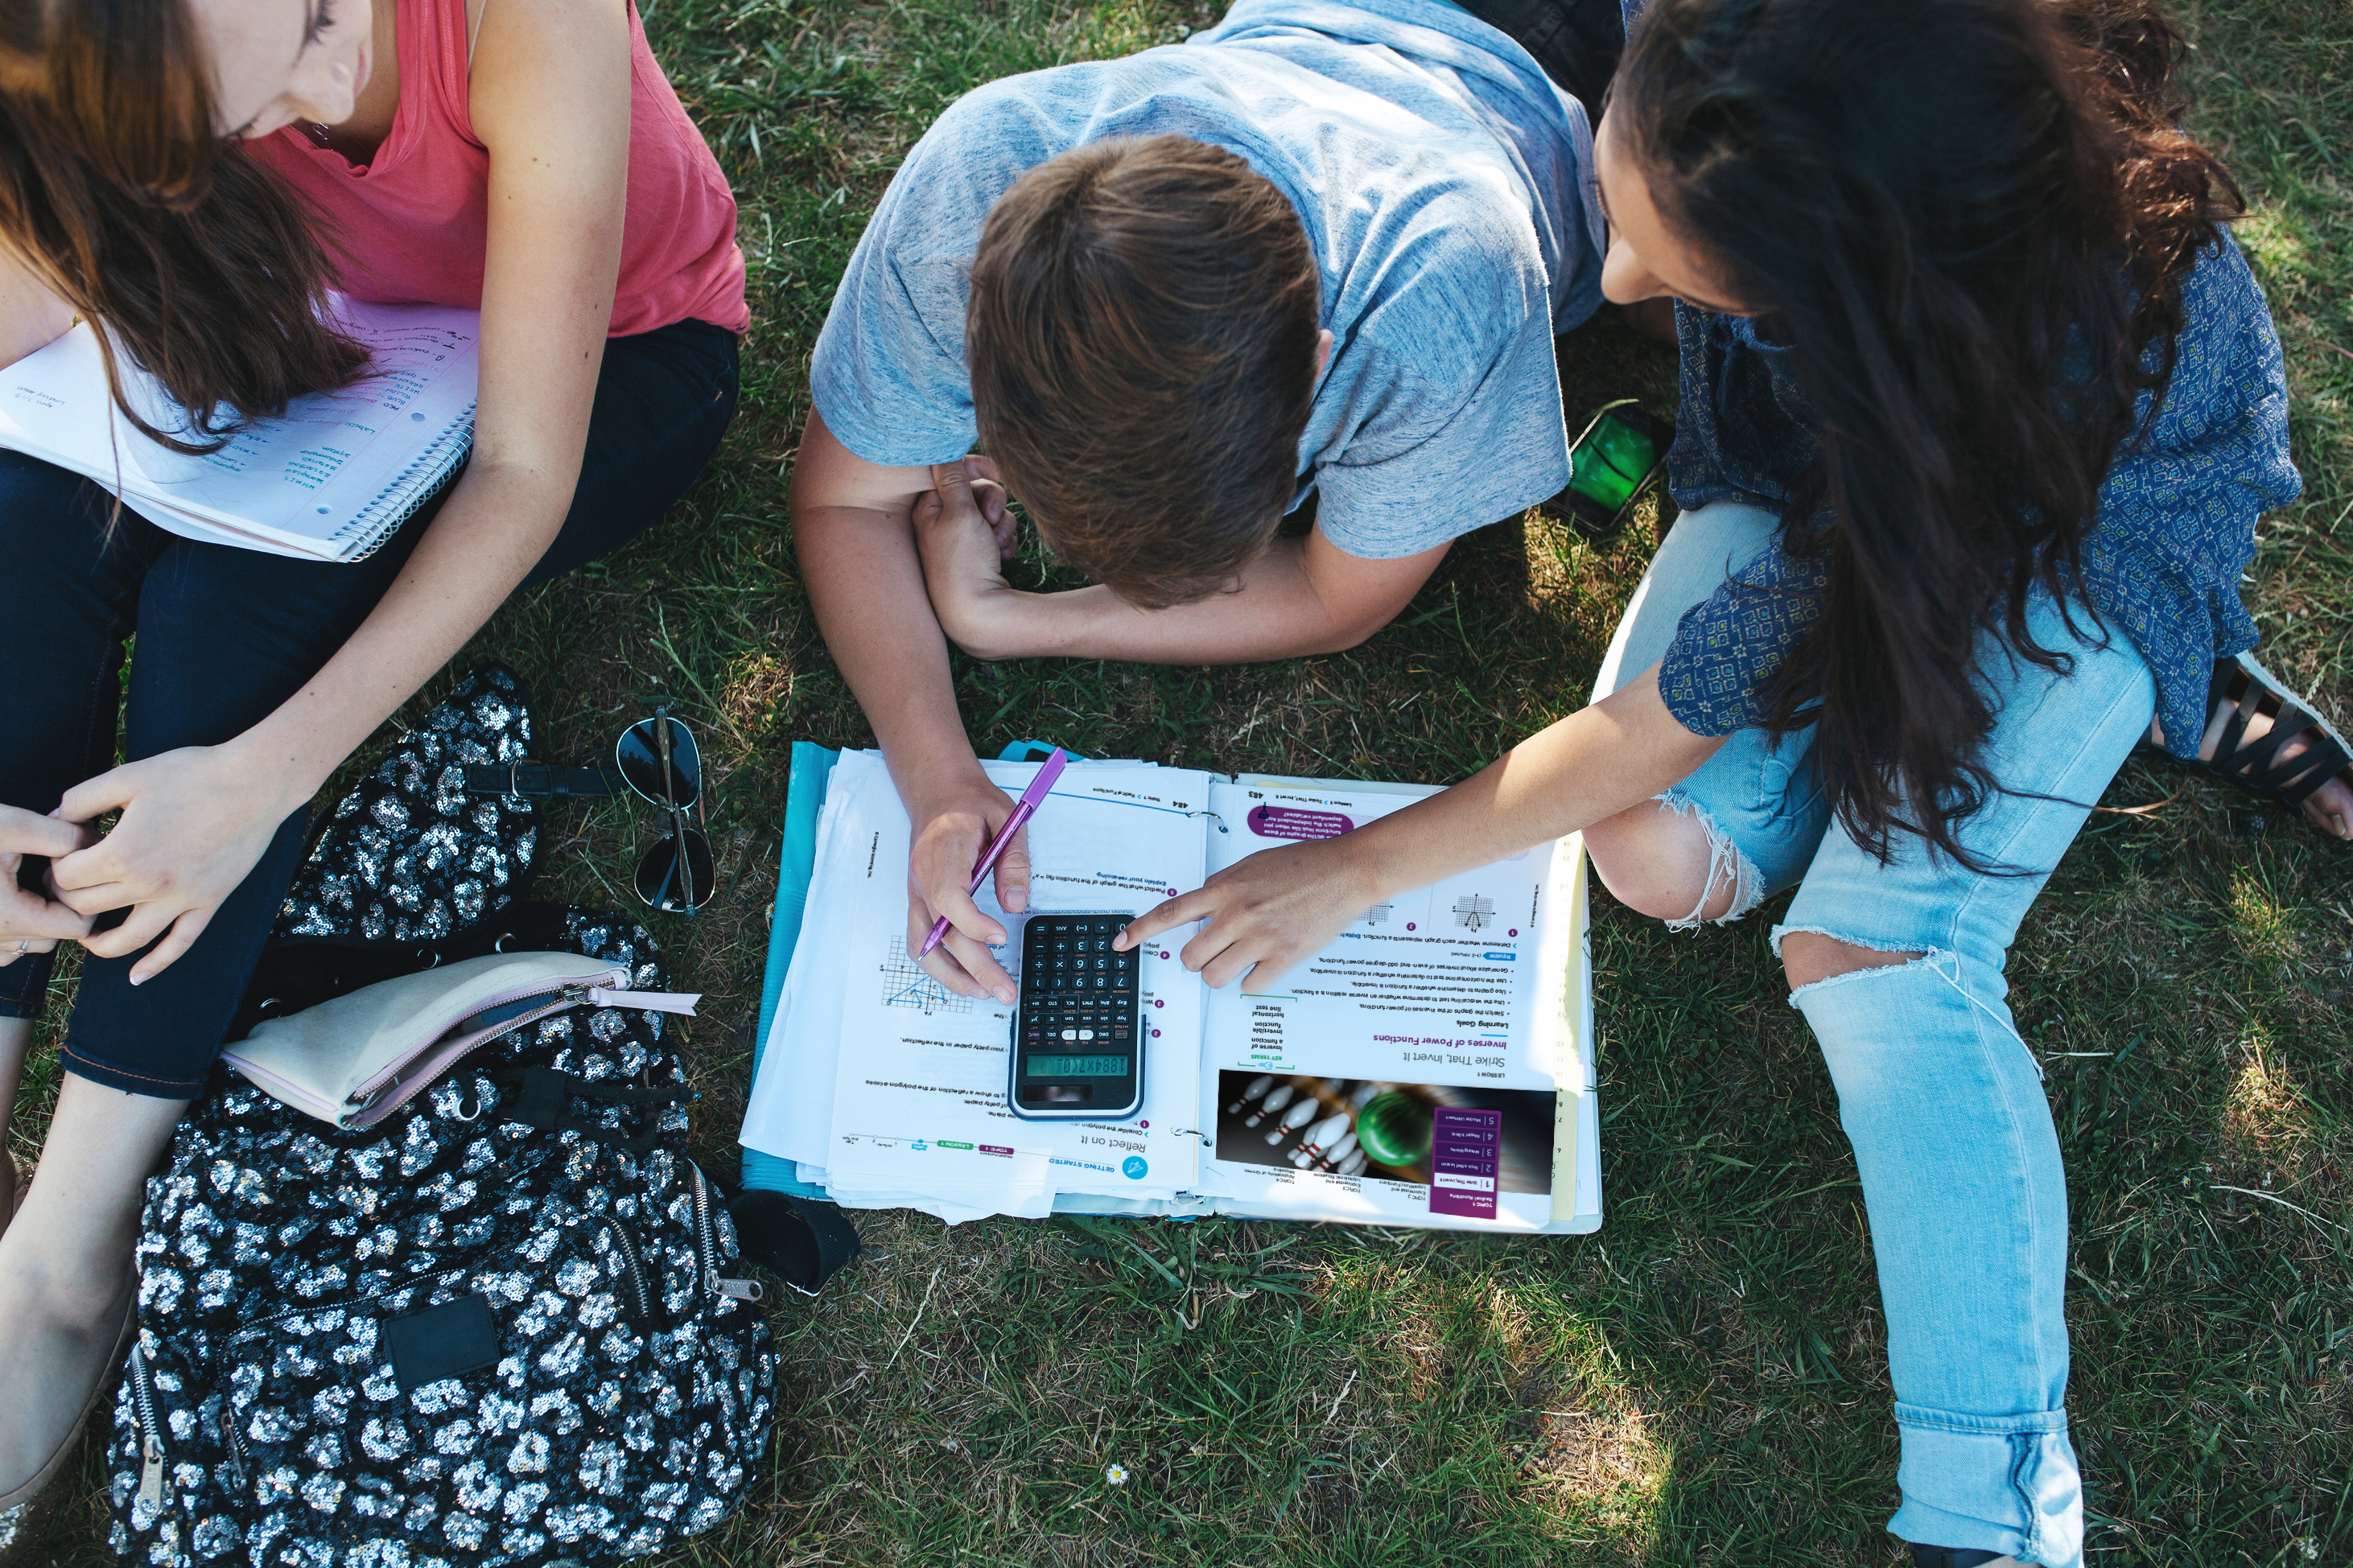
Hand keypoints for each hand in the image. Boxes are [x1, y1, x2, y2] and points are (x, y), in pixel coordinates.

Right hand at [0, 805, 96, 966]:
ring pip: (25, 945)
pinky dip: (7, 928)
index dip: (79, 897)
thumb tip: (93, 841)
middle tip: (41, 874)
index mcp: (7, 918)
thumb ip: (56, 835)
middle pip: (53, 938)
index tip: (60, 870)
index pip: (77, 927)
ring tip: (18, 884)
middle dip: (57, 908)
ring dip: (32, 920)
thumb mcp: (6, 826)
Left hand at [50, 742, 303, 983]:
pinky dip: (155, 965)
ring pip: (125, 939)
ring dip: (97, 943)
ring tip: (87, 937)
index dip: (57, 866)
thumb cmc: (193, 773)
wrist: (255, 783)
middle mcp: (147, 884)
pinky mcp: (208, 903)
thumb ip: (82, 798)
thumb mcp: (128, 776)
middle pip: (87, 907)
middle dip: (69, 896)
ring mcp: (180, 899)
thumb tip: (55, 819)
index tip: (66, 854)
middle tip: (72, 883)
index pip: (66, 876)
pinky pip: (179, 944)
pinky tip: (137, 977)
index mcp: (123, 853)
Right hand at [905, 766, 1029, 1004]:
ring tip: (984, 993)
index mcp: (942, 852)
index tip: (1001, 937)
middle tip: (1006, 991)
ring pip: (923, 946)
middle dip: (976, 967)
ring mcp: (916, 893)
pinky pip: (921, 941)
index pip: (949, 897)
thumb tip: (1017, 904)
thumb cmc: (969, 803)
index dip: (973, 923)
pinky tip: (964, 978)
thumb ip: (1013, 860)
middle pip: (943, 933)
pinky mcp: (918, 903)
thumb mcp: (1005, 817)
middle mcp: (922, 878)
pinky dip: (939, 965)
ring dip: (952, 976)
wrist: (937, 791)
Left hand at [913, 456, 1026, 659]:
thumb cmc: (963, 564)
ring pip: (988, 512)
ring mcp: (958, 540)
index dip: (975, 468)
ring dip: (1000, 523)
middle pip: (973, 490)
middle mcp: (939, 522)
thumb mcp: (959, 513)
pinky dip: (1002, 539)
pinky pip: (995, 533)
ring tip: (997, 543)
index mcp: (928, 508)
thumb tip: (940, 447)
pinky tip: (1002, 555)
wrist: (978, 615)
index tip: (995, 472)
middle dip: (991, 500)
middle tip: (991, 518)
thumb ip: (954, 479)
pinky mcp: (975, 555)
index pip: (951, 471)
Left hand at [1115, 835, 1378, 990]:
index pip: (1171, 912)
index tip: (1120, 944)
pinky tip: (1265, 964)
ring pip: (1214, 977)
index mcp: (1226, 888)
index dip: (1141, 931)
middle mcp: (1238, 913)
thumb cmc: (1304, 864)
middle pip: (1190, 957)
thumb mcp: (1253, 864)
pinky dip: (1253, 980)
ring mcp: (1261, 937)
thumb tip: (1202, 906)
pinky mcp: (1285, 956)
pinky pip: (1250, 986)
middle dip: (1196, 959)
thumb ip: (1223, 885)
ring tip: (1238, 959)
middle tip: (1213, 951)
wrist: (1347, 871)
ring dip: (1221, 973)